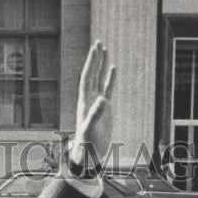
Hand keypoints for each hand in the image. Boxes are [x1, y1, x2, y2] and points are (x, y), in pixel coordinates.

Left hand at [69, 41, 115, 169]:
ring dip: (101, 65)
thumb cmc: (87, 144)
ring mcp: (97, 103)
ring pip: (99, 79)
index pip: (87, 77)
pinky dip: (110, 79)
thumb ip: (96, 114)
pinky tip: (113, 69)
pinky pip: (108, 89)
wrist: (89, 154)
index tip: (95, 49)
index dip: (91, 63)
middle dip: (95, 58)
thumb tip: (103, 99)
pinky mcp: (105, 108)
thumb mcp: (91, 129)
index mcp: (85, 102)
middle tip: (98, 42)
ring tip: (104, 50)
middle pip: (92, 74)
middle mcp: (90, 99)